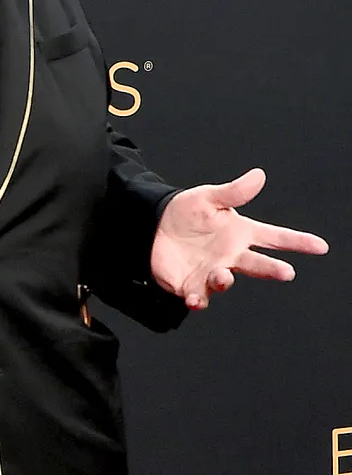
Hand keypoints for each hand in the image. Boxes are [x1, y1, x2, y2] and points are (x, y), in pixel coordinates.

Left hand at [150, 168, 328, 309]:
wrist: (154, 225)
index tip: (320, 246)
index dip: (297, 241)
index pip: (274, 237)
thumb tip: (259, 175)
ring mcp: (212, 273)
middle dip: (272, 269)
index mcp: (240, 234)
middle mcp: (231, 256)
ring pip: (224, 281)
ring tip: (223, 274)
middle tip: (286, 272)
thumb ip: (234, 191)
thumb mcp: (209, 197)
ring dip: (225, 280)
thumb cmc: (187, 212)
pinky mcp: (191, 285)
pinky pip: (198, 296)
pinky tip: (196, 299)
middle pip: (257, 264)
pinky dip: (198, 300)